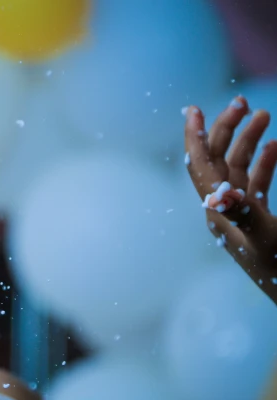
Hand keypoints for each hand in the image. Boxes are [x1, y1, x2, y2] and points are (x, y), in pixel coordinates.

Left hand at [185, 96, 276, 302]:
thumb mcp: (263, 237)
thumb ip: (244, 215)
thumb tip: (221, 195)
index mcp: (217, 211)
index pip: (199, 166)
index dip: (195, 136)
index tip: (192, 108)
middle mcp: (224, 211)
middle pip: (217, 161)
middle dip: (227, 130)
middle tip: (243, 102)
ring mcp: (242, 215)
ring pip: (239, 169)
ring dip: (249, 141)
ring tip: (265, 114)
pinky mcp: (259, 221)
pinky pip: (257, 184)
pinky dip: (265, 164)